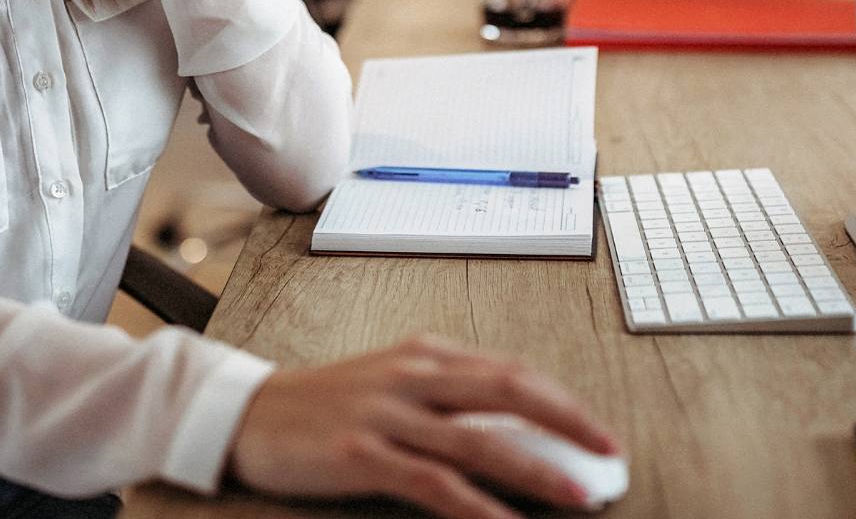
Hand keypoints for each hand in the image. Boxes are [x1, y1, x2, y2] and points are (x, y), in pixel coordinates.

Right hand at [228, 334, 623, 518]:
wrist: (245, 413)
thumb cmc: (325, 404)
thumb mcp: (392, 384)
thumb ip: (448, 398)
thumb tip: (519, 430)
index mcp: (426, 353)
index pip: (514, 371)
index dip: (564, 403)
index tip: (599, 434)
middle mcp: (413, 374)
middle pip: (510, 391)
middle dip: (569, 425)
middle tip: (610, 456)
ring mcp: (387, 412)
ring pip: (479, 440)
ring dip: (536, 471)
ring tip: (577, 496)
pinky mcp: (361, 453)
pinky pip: (432, 484)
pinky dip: (475, 508)